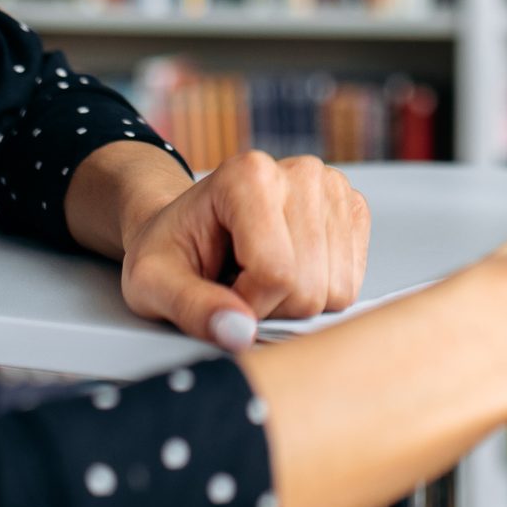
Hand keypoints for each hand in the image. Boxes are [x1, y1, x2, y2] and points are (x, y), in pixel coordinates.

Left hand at [118, 151, 370, 349]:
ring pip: (336, 290)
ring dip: (296, 302)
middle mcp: (300, 172)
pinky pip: (352, 281)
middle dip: (271, 307)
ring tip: (261, 276)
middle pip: (309, 286)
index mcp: (247, 176)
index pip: (275, 272)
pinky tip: (289, 270)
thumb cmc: (172, 251)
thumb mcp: (154, 284)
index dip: (246, 305)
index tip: (220, 295)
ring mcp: (332, 187)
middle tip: (239, 286)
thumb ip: (193, 308)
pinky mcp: (352, 209)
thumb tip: (240, 334)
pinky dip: (320, 290)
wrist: (188, 226)